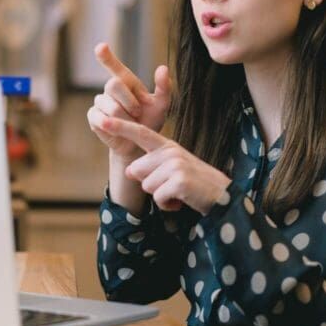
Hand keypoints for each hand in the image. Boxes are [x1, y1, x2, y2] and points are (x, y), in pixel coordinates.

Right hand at [87, 43, 171, 159]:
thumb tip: (163, 68)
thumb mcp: (161, 105)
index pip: (115, 67)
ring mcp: (100, 102)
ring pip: (110, 106)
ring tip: (130, 124)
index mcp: (127, 82)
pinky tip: (117, 128)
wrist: (139, 144)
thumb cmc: (150, 121)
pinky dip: (113, 125)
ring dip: (125, 118)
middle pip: (113, 84)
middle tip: (138, 113)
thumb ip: (164, 87)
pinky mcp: (93, 117)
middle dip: (129, 101)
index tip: (100, 47)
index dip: (107, 57)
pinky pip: (100, 118)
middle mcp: (111, 89)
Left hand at [101, 116, 231, 214]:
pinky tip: (181, 200)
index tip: (103, 120)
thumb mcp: (171, 169)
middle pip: (136, 171)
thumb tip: (129, 171)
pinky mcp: (179, 181)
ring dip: (160, 196)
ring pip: (147, 186)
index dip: (121, 127)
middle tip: (171, 185)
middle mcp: (170, 152)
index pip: (141, 133)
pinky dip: (168, 205)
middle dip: (149, 184)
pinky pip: (158, 198)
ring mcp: (175, 165)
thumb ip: (150, 166)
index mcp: (167, 146)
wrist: (222, 196)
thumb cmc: (193, 183)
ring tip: (178, 192)